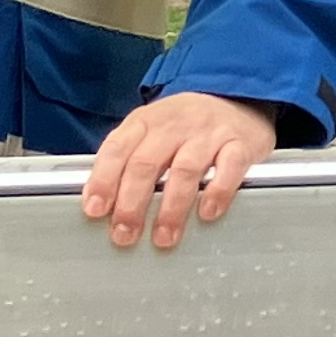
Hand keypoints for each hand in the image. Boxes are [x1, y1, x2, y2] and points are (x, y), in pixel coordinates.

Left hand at [82, 91, 279, 250]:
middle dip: (132, 203)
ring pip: (184, 169)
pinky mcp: (240, 144)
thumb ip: (129, 160)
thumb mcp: (153, 132)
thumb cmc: (187, 127)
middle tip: (125, 234)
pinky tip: (207, 212)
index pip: (117, 149)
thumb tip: (102, 204)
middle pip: (146, 163)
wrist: (238, 99)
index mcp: (146, 121)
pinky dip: (217, 191)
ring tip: (163, 237)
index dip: (103, 180)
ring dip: (171, 208)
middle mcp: (175, 125)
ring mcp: (208, 133)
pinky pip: (229, 167)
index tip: (95, 210)